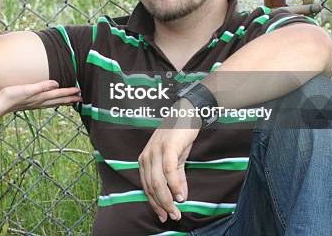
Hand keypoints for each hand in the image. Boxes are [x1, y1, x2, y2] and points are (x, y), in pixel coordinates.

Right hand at [0, 80, 81, 112]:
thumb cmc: (10, 96)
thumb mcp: (26, 89)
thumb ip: (41, 86)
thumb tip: (56, 83)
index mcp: (40, 97)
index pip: (58, 94)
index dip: (69, 92)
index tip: (79, 91)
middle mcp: (39, 102)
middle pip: (58, 100)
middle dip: (69, 98)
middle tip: (81, 98)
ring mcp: (34, 104)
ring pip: (53, 103)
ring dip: (62, 101)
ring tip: (70, 101)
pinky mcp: (29, 103)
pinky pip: (45, 103)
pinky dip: (52, 102)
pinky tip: (50, 101)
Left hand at [138, 99, 199, 222]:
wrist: (186, 114)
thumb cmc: (179, 137)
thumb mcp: (175, 160)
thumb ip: (176, 178)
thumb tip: (181, 197)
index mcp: (145, 160)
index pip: (146, 187)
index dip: (154, 203)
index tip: (163, 216)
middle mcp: (146, 156)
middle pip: (151, 187)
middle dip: (161, 205)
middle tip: (173, 216)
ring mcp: (155, 151)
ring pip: (158, 181)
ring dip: (168, 199)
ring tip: (177, 210)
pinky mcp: (167, 147)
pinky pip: (169, 170)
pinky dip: (175, 185)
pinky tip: (181, 195)